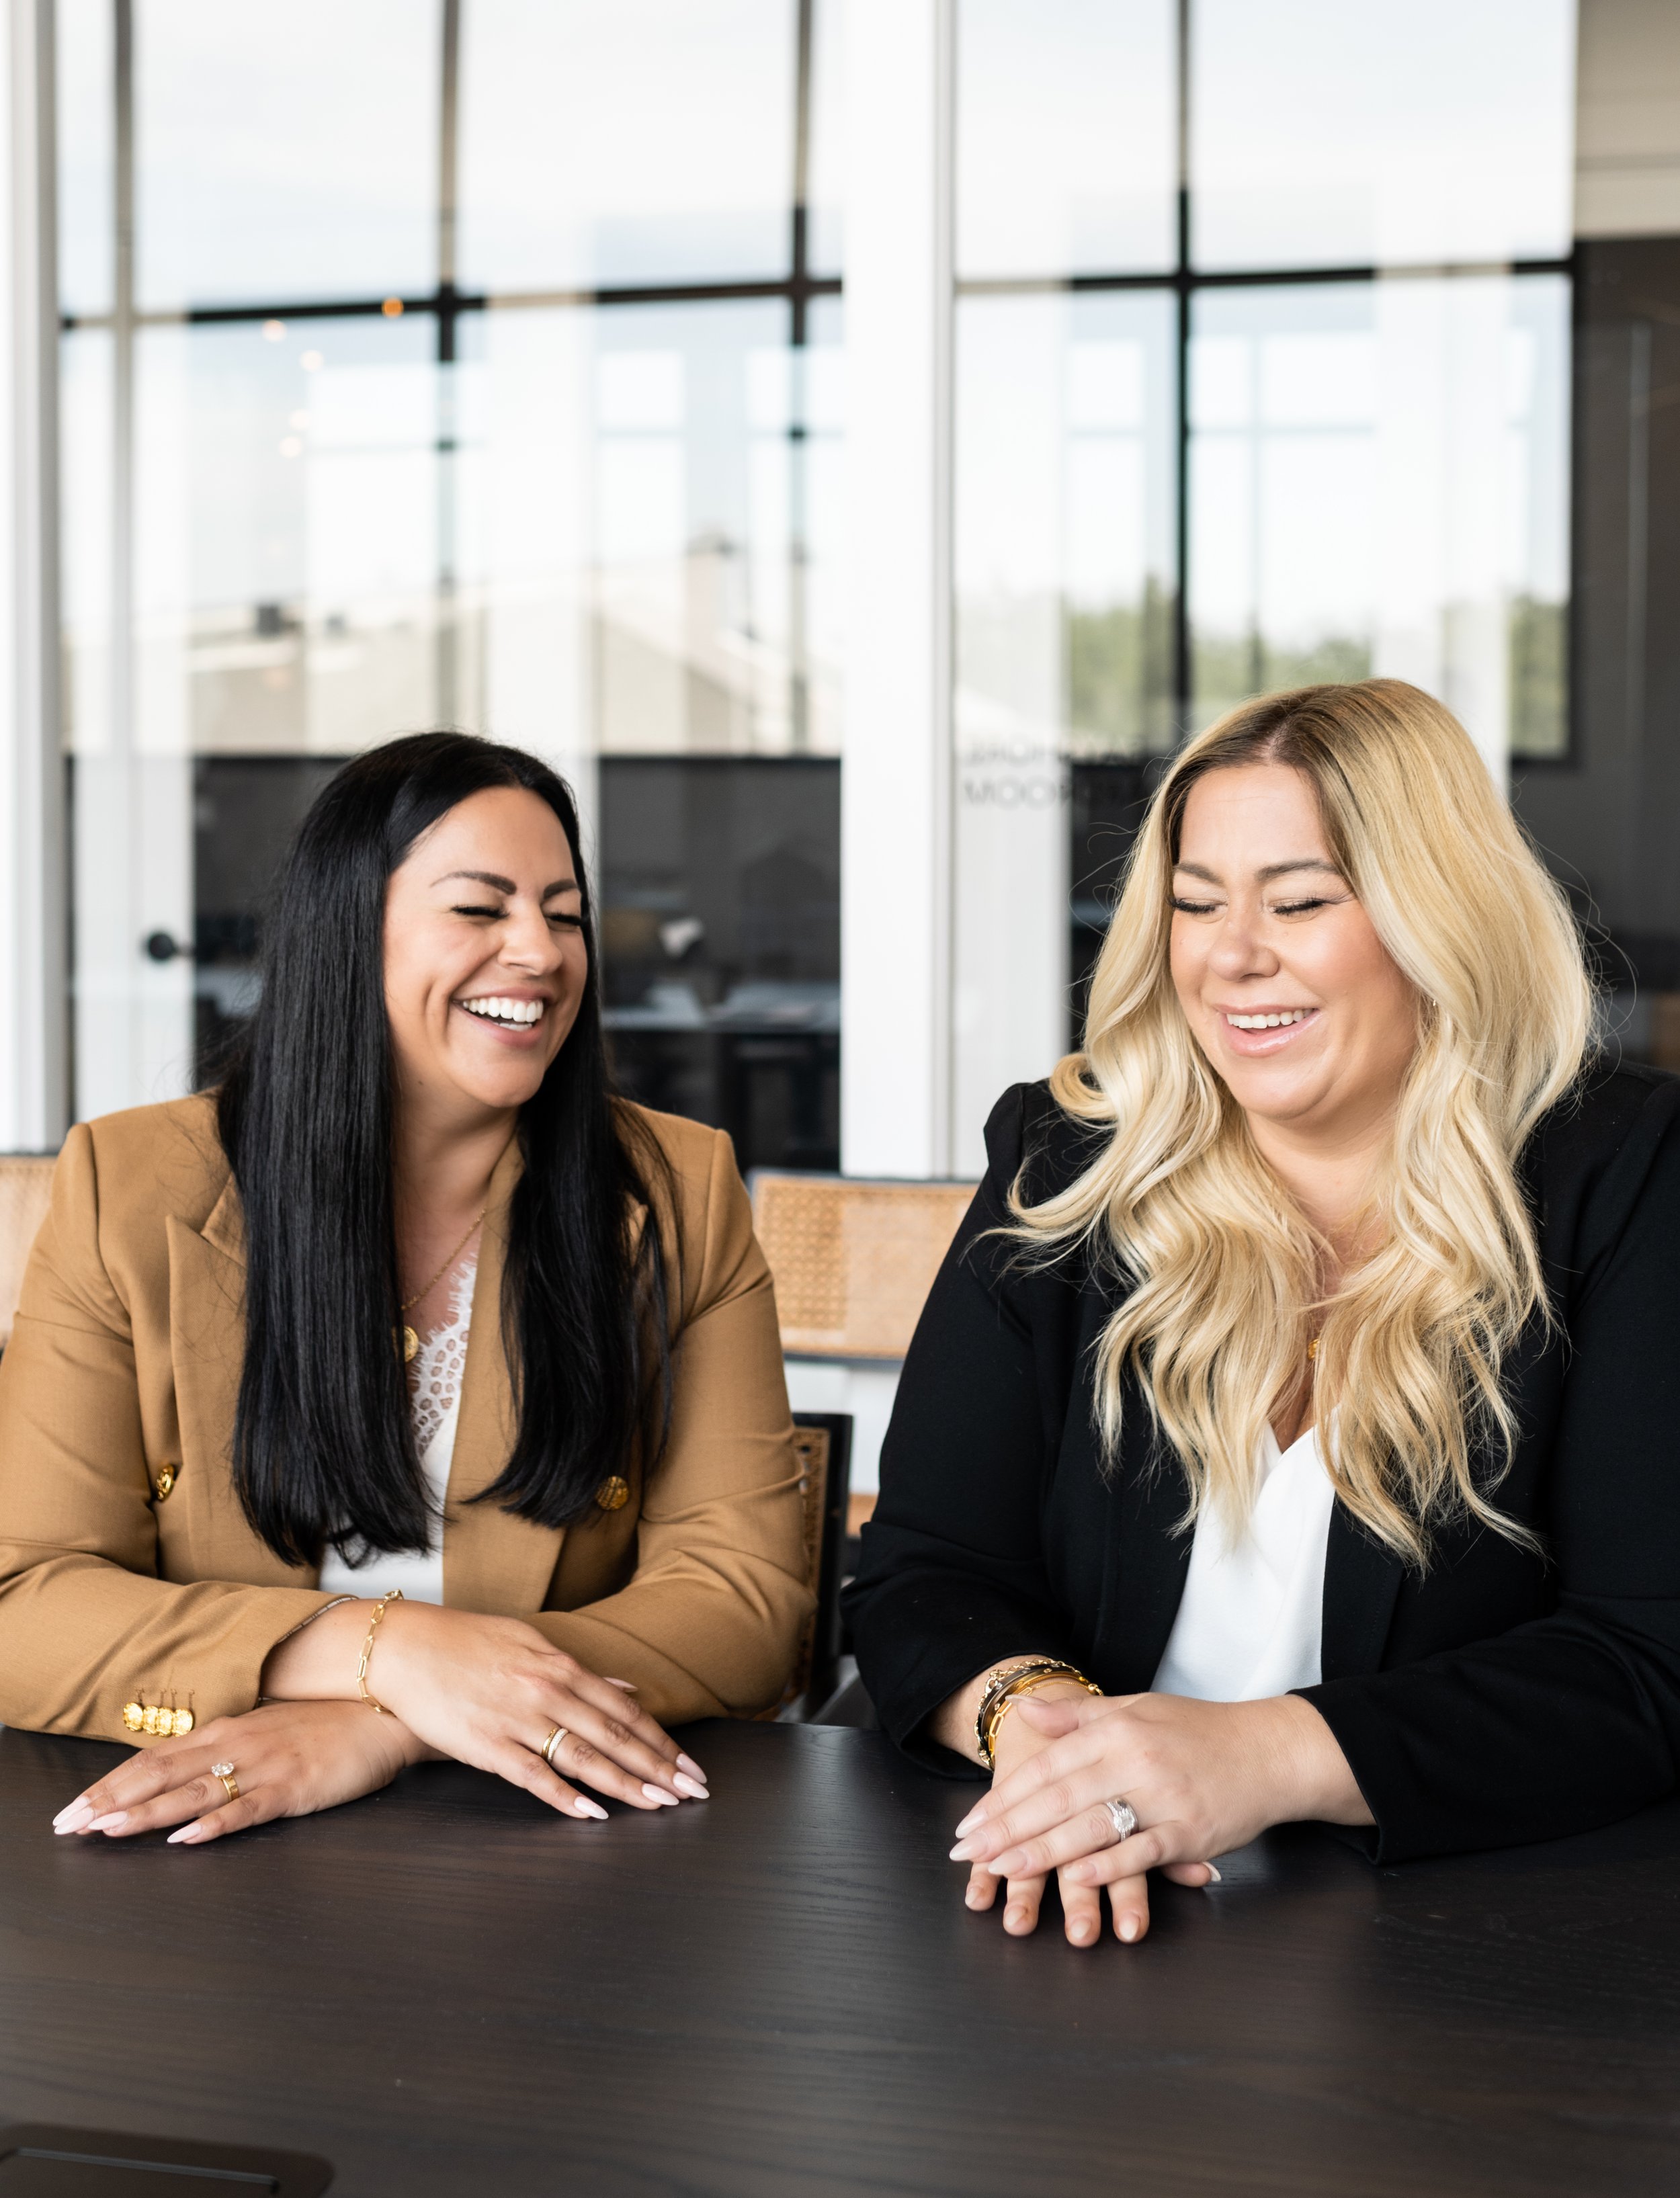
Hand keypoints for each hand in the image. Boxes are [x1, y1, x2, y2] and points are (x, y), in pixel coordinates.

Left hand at [49, 1699, 425, 1846]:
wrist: (385, 1709)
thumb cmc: (326, 1720)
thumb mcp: (267, 1725)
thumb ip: (226, 1744)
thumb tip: (181, 1763)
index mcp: (227, 1729)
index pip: (154, 1758)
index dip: (109, 1784)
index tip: (71, 1808)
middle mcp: (236, 1744)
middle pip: (160, 1774)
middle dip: (110, 1801)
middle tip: (68, 1825)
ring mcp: (264, 1766)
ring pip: (193, 1792)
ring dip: (146, 1813)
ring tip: (108, 1830)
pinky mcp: (293, 1788)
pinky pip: (247, 1808)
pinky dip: (213, 1823)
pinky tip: (187, 1837)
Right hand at [358, 1602, 706, 1820]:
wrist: (404, 1648)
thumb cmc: (467, 1643)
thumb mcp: (531, 1643)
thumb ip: (579, 1671)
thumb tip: (625, 1689)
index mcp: (560, 1666)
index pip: (625, 1711)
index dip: (662, 1740)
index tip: (689, 1764)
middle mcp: (547, 1691)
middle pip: (615, 1735)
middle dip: (659, 1767)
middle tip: (693, 1791)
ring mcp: (518, 1719)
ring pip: (584, 1757)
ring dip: (626, 1784)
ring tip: (660, 1804)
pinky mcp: (486, 1745)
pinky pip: (534, 1776)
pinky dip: (566, 1797)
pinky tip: (592, 1814)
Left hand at [959, 1688, 1215, 1948]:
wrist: (1271, 1751)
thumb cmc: (1200, 1731)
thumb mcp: (1136, 1708)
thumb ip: (1078, 1715)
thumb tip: (1024, 1711)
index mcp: (1117, 1729)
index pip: (1046, 1764)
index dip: (1003, 1796)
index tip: (968, 1823)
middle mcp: (1135, 1759)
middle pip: (1059, 1798)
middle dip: (1007, 1828)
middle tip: (966, 1853)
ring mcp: (1164, 1797)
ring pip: (1092, 1826)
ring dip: (1042, 1851)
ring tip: (1002, 1870)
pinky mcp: (1191, 1831)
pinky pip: (1141, 1851)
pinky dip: (1107, 1867)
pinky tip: (1075, 1880)